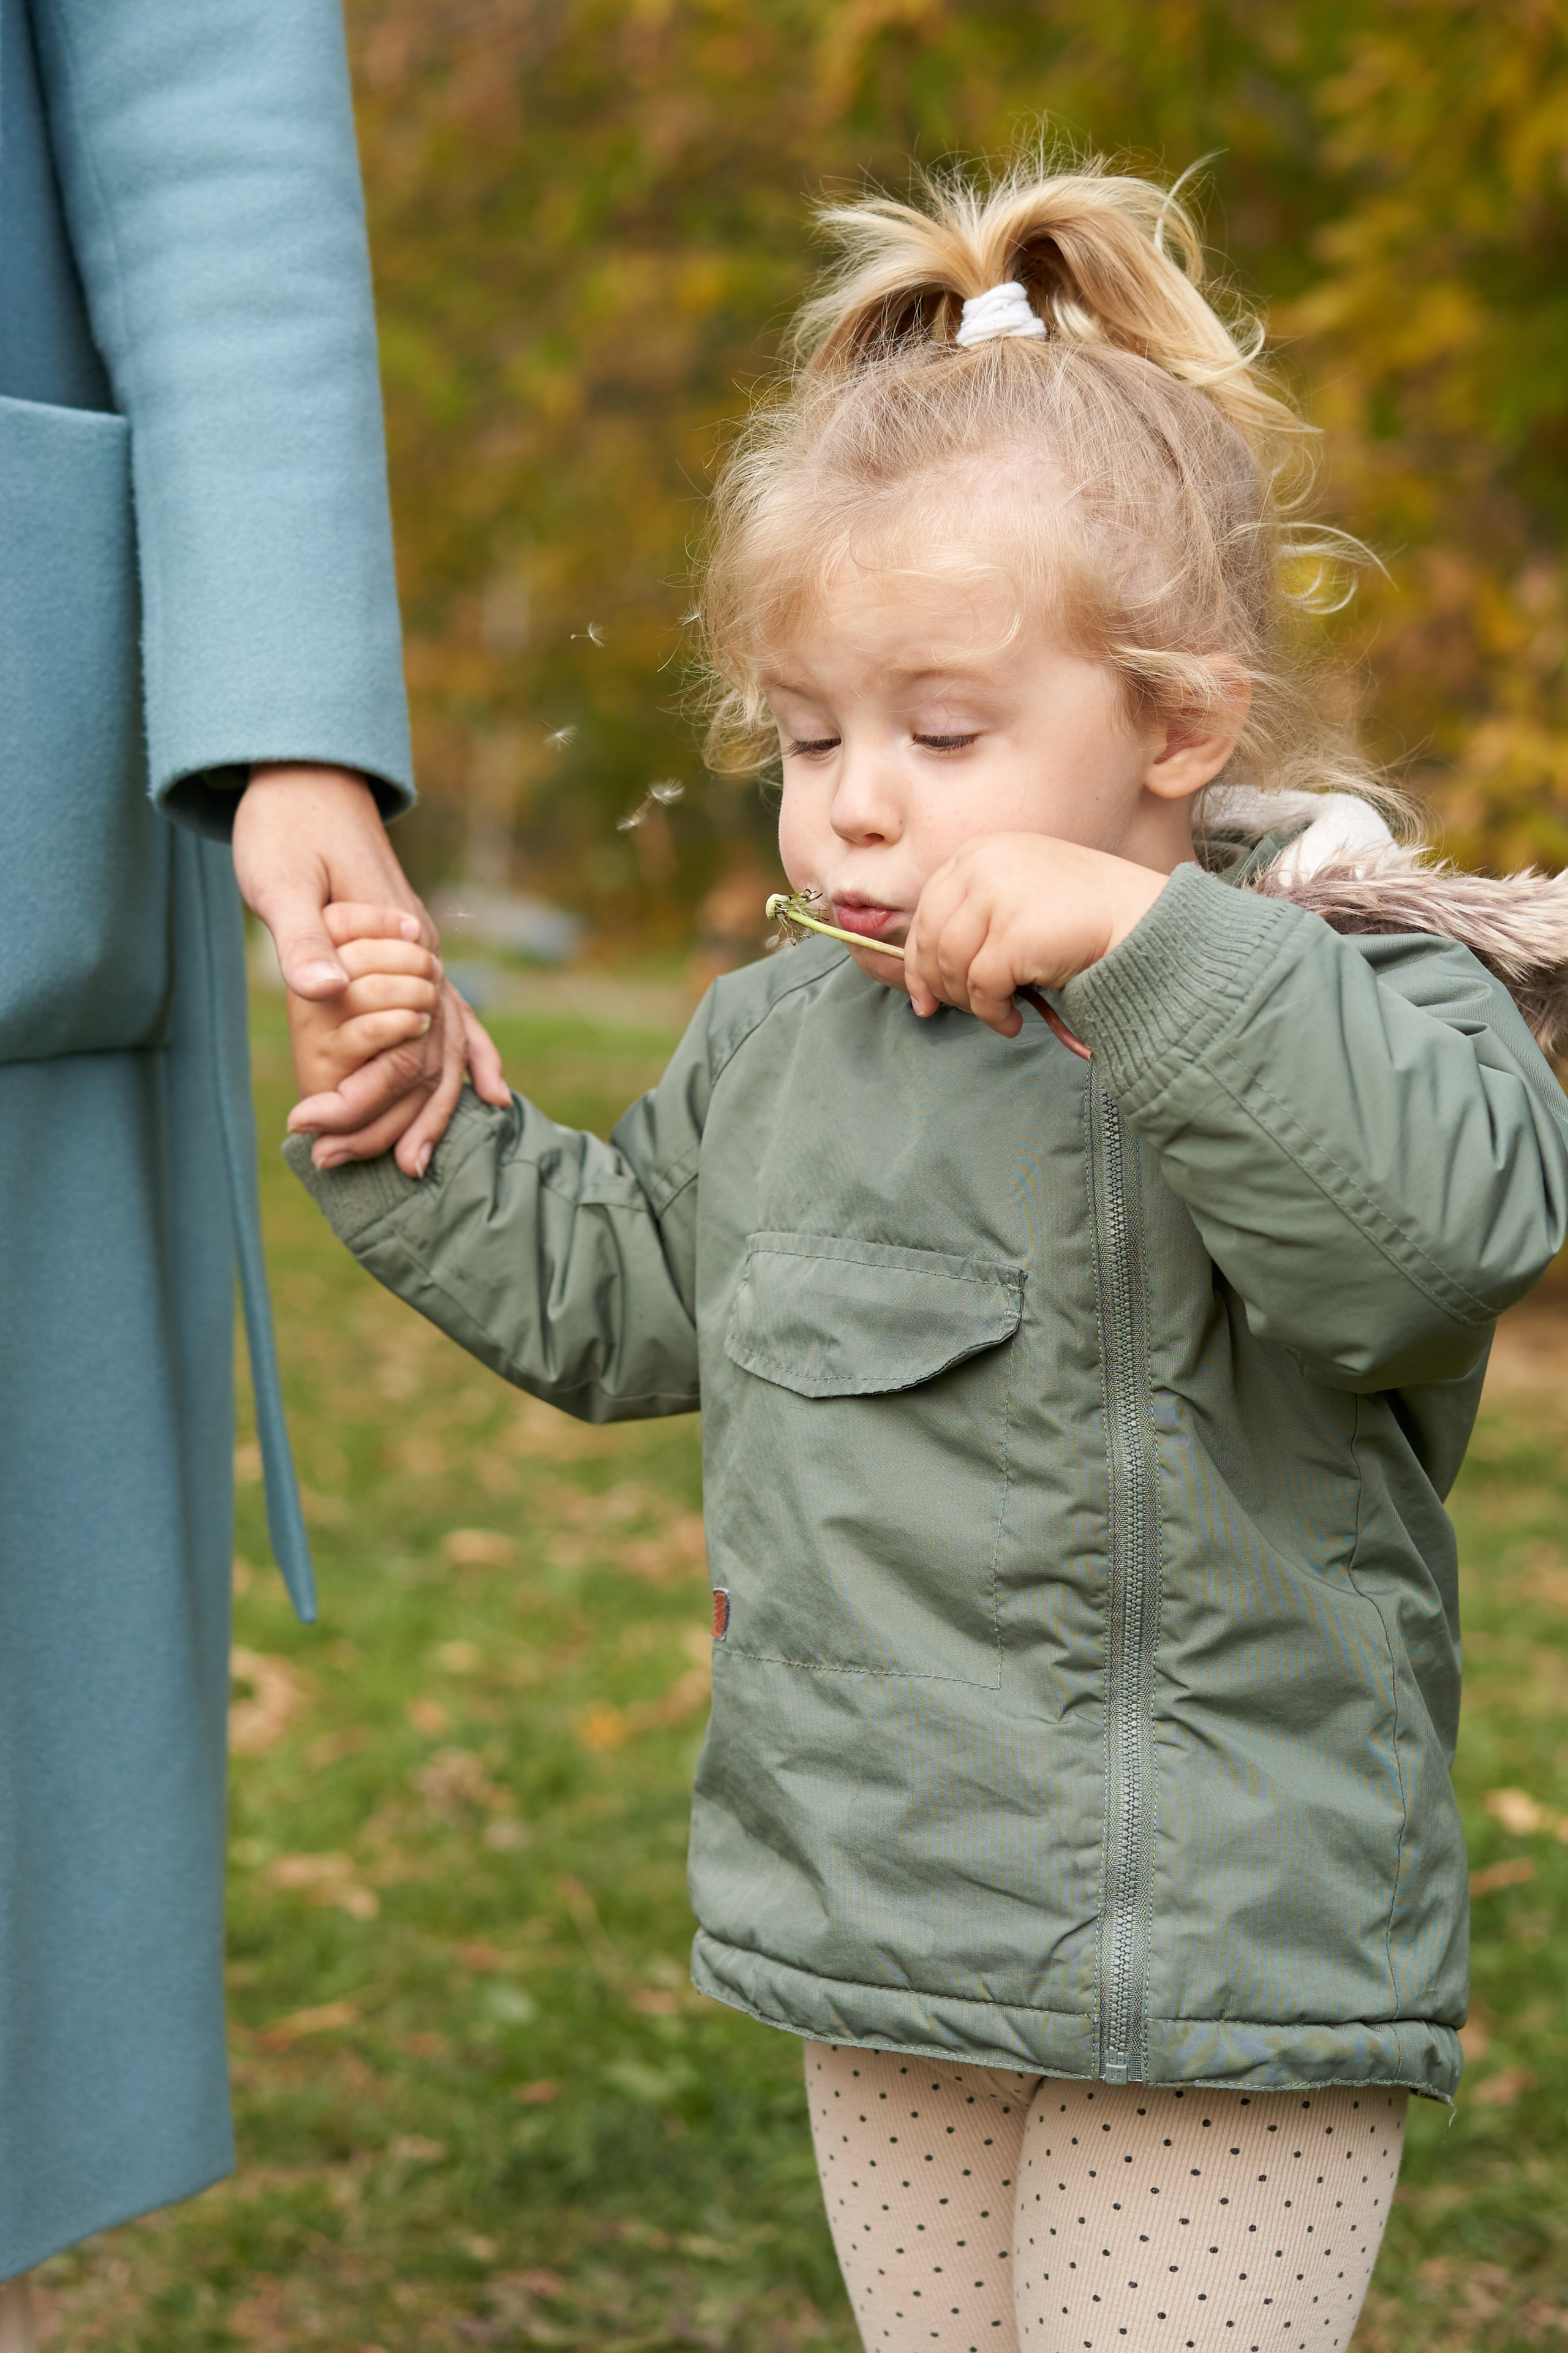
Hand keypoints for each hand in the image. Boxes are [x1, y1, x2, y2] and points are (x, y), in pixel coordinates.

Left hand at [234, 764, 508, 1171]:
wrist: (310, 778)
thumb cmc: (286, 826)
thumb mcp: (281, 880)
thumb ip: (304, 937)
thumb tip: (320, 992)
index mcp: (399, 941)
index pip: (399, 1043)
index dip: (363, 1098)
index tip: (315, 1135)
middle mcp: (427, 955)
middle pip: (434, 1059)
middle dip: (402, 1120)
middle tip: (363, 1168)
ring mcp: (429, 956)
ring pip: (453, 1047)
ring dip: (436, 1109)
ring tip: (411, 1165)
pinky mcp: (419, 952)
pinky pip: (460, 1018)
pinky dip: (474, 1059)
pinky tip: (489, 1097)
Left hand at [903, 835, 1171, 1036]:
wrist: (1140, 921)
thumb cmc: (1083, 916)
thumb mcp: (1018, 896)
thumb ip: (974, 919)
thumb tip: (924, 981)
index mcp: (980, 852)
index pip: (927, 910)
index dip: (918, 958)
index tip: (924, 996)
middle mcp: (982, 865)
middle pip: (931, 939)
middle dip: (940, 985)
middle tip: (960, 1012)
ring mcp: (996, 896)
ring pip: (952, 966)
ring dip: (970, 1003)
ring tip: (998, 1015)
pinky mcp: (1012, 934)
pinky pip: (982, 989)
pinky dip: (992, 1014)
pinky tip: (1012, 1021)